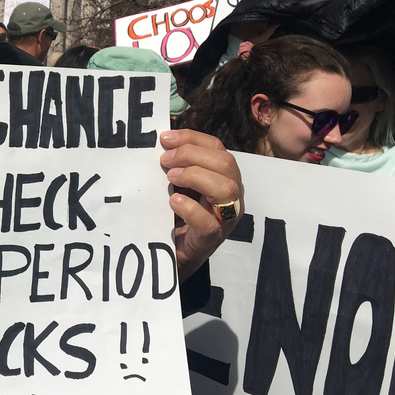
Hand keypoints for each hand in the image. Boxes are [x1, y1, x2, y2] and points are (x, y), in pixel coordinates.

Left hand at [159, 129, 243, 279]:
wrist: (172, 255)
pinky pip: (209, 223)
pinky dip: (190, 208)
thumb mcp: (179, 185)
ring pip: (226, 190)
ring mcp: (225, 219)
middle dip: (192, 155)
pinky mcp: (211, 240)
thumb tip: (163, 140)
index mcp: (224, 178)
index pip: (217, 148)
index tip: (165, 138)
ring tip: (170, 178)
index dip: (192, 139)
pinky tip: (174, 202)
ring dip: (195, 177)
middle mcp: (231, 196)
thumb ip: (177, 165)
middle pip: (226, 164)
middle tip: (164, 160)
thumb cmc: (177, 215)